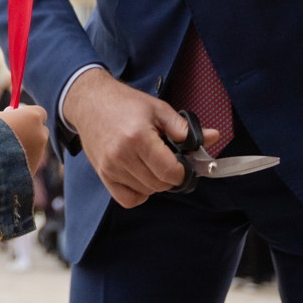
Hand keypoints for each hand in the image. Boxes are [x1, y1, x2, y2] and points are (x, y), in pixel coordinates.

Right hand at [0, 104, 49, 174]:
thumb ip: (6, 114)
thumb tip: (11, 111)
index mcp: (33, 116)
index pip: (39, 113)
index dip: (28, 116)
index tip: (17, 118)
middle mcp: (40, 134)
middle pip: (41, 131)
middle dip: (31, 132)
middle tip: (14, 134)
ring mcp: (39, 153)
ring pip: (34, 149)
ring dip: (24, 150)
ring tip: (1, 153)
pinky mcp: (33, 170)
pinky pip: (27, 164)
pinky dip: (19, 165)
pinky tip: (2, 165)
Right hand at [62, 71, 214, 207]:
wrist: (90, 102)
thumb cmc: (125, 103)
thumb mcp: (158, 109)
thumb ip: (184, 128)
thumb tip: (213, 137)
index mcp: (138, 137)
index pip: (169, 171)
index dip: (183, 171)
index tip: (184, 163)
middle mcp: (122, 155)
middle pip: (159, 184)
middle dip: (170, 176)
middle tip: (169, 160)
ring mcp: (110, 168)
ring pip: (146, 192)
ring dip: (155, 183)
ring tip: (152, 163)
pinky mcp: (102, 175)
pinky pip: (127, 200)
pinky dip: (139, 194)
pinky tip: (141, 177)